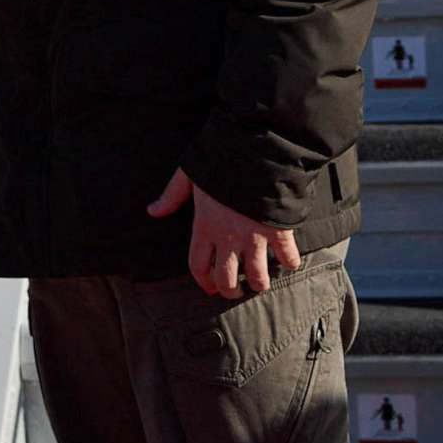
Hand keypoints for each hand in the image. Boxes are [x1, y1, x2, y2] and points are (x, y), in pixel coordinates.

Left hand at [148, 168, 301, 298]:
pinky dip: (291, 262)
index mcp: (204, 227)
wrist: (256, 151)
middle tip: (236, 290)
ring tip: (260, 283)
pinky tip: (289, 262)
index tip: (210, 288)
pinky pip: (288, 256)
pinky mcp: (279, 230)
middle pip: (226, 279)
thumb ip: (171, 196)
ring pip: (257, 276)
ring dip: (259, 283)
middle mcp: (228, 238)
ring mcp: (255, 237)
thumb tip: (152, 211)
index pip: (198, 266)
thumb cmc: (220, 161)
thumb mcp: (188, 175)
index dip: (204, 282)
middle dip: (230, 290)